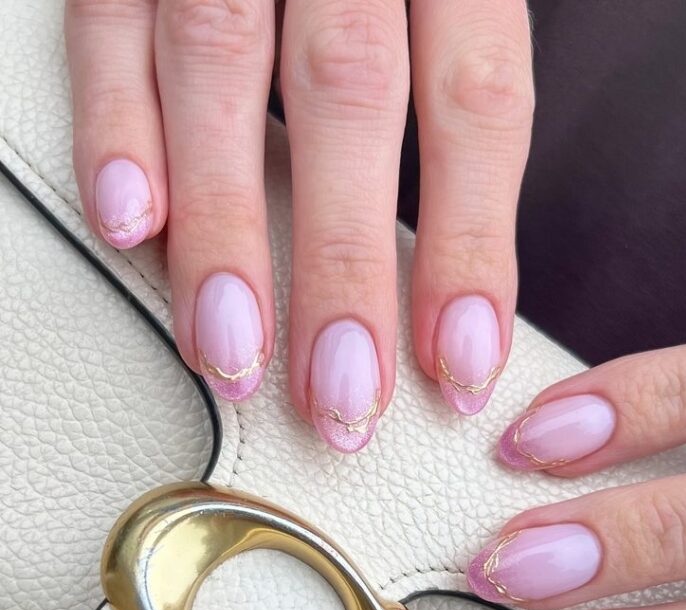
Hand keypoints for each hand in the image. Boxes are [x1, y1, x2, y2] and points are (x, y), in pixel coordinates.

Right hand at [65, 0, 533, 449]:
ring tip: (233, 353)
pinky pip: (109, 22)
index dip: (471, 248)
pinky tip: (134, 228)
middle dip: (343, 268)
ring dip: (224, 227)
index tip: (460, 367)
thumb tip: (454, 291)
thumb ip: (449, 106)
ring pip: (219, 66)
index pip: (478, 104)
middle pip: (350, 99)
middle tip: (341, 398)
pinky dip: (117, 126)